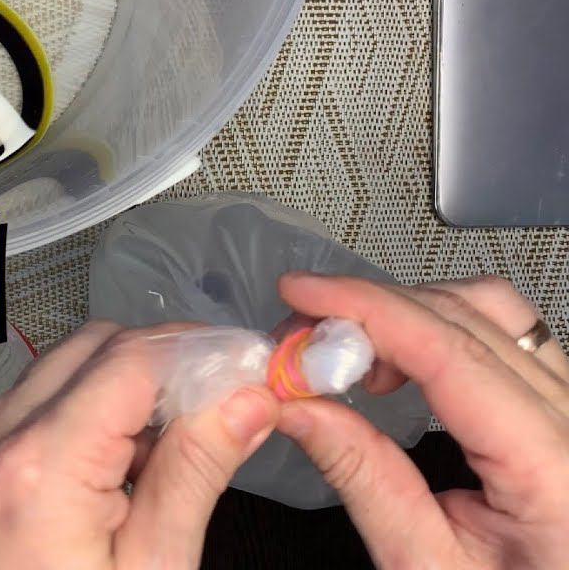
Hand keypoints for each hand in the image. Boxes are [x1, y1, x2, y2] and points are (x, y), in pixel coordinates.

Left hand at [0, 321, 278, 569]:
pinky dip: (90, 410)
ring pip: (66, 366)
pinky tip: (127, 463)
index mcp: (39, 469)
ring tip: (179, 445)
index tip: (249, 371)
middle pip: (97, 348)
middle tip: (225, 403)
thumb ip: (193, 476)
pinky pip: (39, 402)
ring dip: (130, 386)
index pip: (132, 360)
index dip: (200, 354)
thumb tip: (243, 402)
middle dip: (167, 363)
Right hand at [275, 273, 568, 568]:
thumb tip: (294, 404)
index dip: (369, 309)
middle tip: (300, 333)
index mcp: (555, 470)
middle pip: (470, 318)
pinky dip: (441, 328)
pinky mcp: (566, 409)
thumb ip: (363, 478)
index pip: (451, 353)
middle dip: (372, 311)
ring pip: (494, 312)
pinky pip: (509, 336)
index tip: (300, 293)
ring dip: (407, 314)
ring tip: (348, 354)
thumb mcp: (426, 567)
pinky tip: (397, 359)